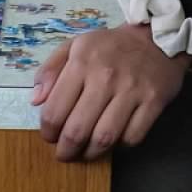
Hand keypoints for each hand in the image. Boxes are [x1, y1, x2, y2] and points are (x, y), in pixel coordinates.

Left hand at [28, 25, 186, 161]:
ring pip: (105, 138)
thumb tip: (35, 101)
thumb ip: (50, 70)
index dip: (48, 131)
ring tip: (86, 153)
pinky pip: (132, 137)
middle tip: (64, 154)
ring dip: (91, 153)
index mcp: (82, 62)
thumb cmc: (109, 46)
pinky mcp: (154, 101)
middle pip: (78, 130)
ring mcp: (132, 90)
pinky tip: (114, 141)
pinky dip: (120, 146)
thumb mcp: (74, 46)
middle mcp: (105, 77)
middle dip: (66, 150)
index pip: (55, 110)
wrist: (156, 38)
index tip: (50, 136)